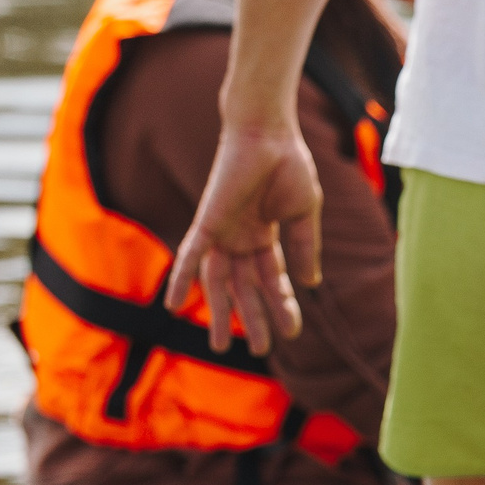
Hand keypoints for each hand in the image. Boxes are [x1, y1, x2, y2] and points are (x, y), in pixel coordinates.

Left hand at [163, 124, 323, 354]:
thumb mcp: (304, 214)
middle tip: (260, 352)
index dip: (283, 305)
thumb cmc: (288, 164)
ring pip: (219, 282)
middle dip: (252, 319)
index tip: (292, 332)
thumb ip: (304, 248)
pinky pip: (190, 256)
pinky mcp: (207, 223)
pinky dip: (182, 280)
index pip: (273, 279)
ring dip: (221, 313)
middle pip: (245, 288)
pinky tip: (174, 306)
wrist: (268, 133)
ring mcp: (222, 233)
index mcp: (265, 237)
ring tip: (222, 347)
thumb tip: (310, 284)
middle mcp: (241, 239)